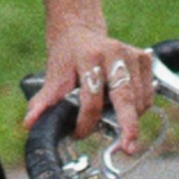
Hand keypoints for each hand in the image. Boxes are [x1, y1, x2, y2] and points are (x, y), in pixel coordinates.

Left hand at [25, 23, 147, 155]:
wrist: (80, 30)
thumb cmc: (67, 55)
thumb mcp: (54, 75)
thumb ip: (44, 101)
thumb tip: (30, 123)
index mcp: (89, 57)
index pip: (92, 98)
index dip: (86, 121)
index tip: (78, 134)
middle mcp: (114, 53)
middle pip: (124, 96)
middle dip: (128, 125)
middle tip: (128, 148)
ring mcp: (132, 54)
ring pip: (138, 100)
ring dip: (128, 118)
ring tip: (110, 117)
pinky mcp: (145, 58)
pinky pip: (148, 94)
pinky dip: (138, 108)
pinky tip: (123, 106)